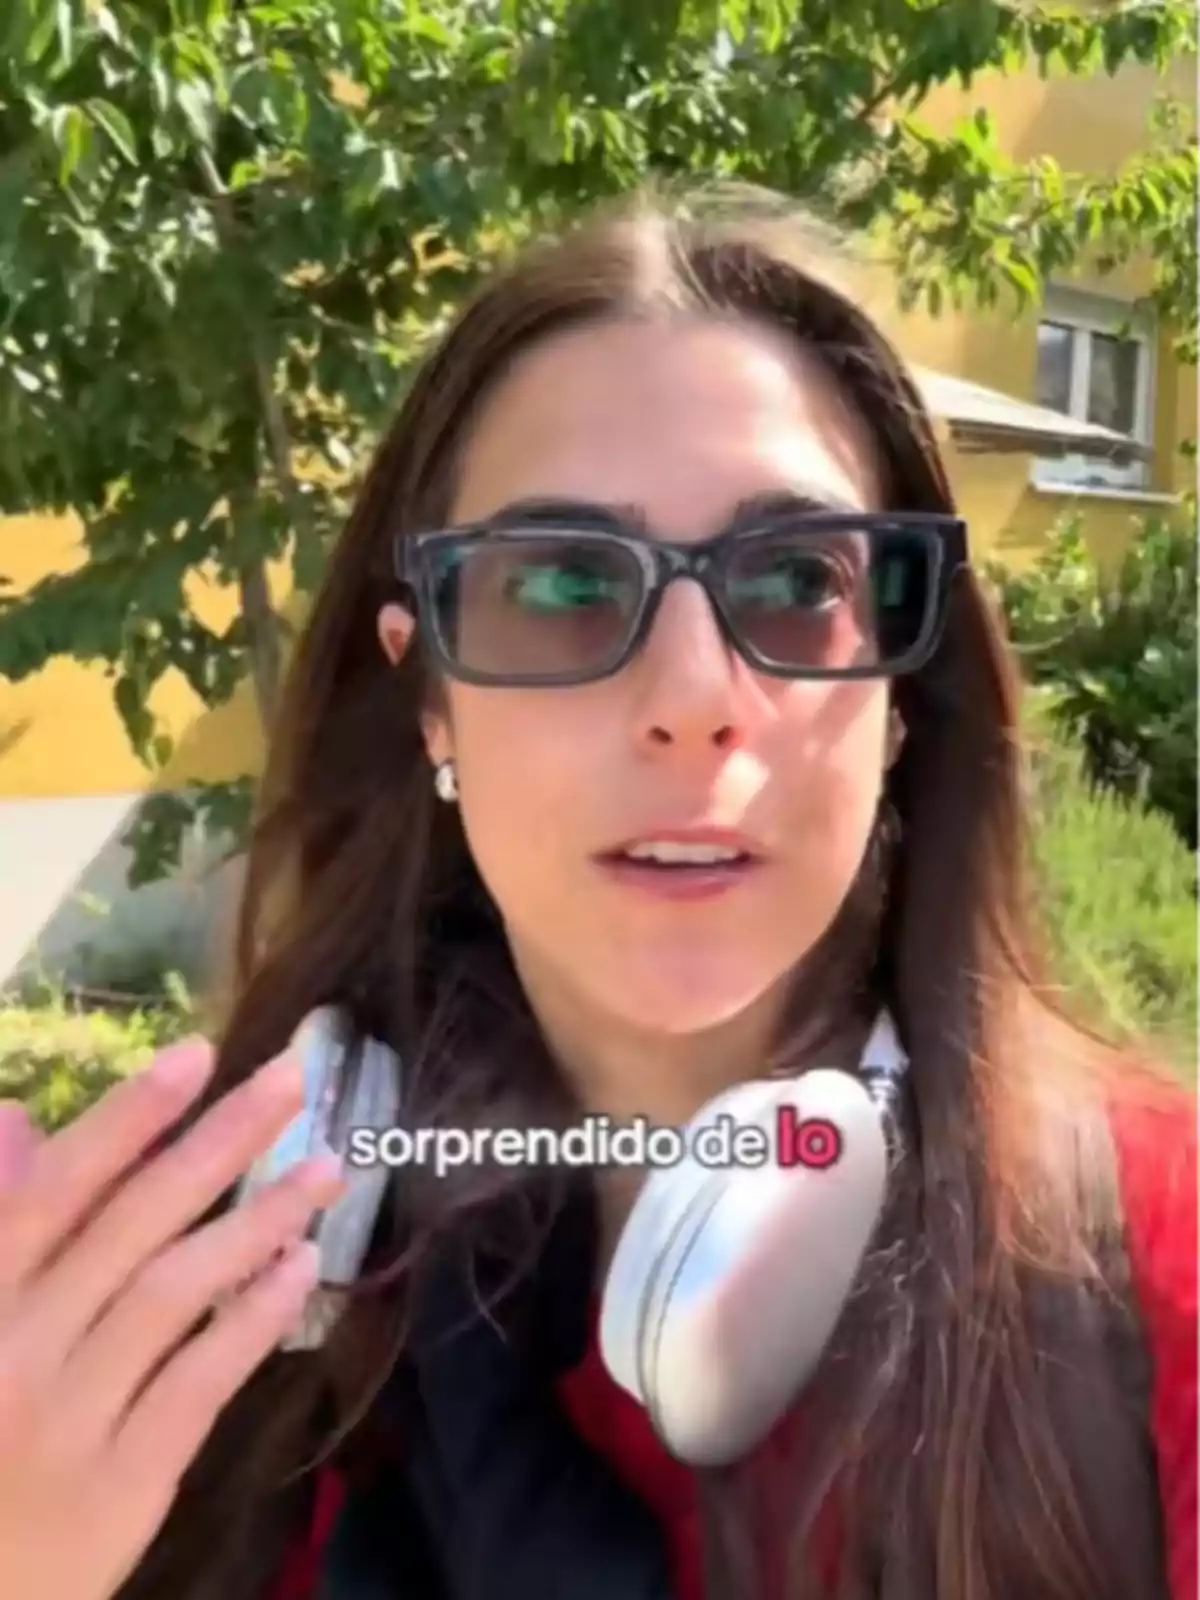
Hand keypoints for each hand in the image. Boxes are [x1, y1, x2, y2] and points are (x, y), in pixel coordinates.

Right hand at [0, 1036, 344, 1599]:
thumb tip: (16, 1121)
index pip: (54, 1190)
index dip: (128, 1118)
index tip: (199, 1055)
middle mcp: (18, 1348)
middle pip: (135, 1223)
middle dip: (221, 1141)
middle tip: (294, 1080)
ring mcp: (72, 1418)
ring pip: (178, 1293)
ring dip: (258, 1220)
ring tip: (326, 1167)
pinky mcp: (123, 1481)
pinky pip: (201, 1382)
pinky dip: (255, 1320)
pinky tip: (302, 1268)